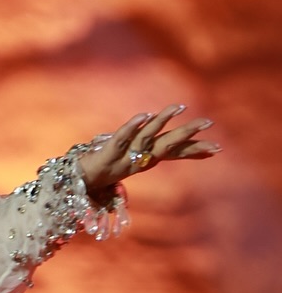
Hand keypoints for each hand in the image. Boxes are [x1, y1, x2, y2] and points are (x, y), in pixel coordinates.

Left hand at [80, 104, 219, 191]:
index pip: (173, 154)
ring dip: (162, 122)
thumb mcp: (128, 164)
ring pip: (146, 137)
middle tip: (208, 123)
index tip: (216, 149)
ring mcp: (122, 158)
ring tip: (178, 107)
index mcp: (145, 161)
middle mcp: (137, 160)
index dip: (194, 151)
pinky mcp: (106, 155)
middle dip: (188, 134)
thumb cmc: (104, 171)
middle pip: (166, 145)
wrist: (76, 184)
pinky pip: (121, 138)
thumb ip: (146, 154)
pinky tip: (144, 114)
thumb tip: (164, 146)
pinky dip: (132, 126)